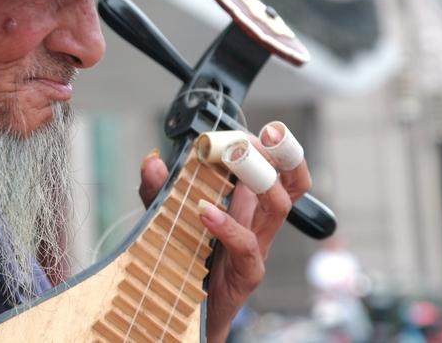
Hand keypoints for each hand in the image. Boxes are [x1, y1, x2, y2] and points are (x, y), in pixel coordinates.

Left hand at [138, 125, 311, 342]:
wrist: (182, 313)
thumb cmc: (183, 263)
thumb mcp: (167, 219)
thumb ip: (159, 191)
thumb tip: (153, 160)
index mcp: (243, 206)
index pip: (269, 168)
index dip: (265, 147)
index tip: (248, 128)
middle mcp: (255, 222)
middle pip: (288, 182)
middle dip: (282, 155)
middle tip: (265, 135)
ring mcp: (255, 247)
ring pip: (279, 207)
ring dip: (262, 180)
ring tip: (238, 160)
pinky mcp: (246, 274)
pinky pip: (247, 246)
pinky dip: (228, 225)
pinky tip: (206, 211)